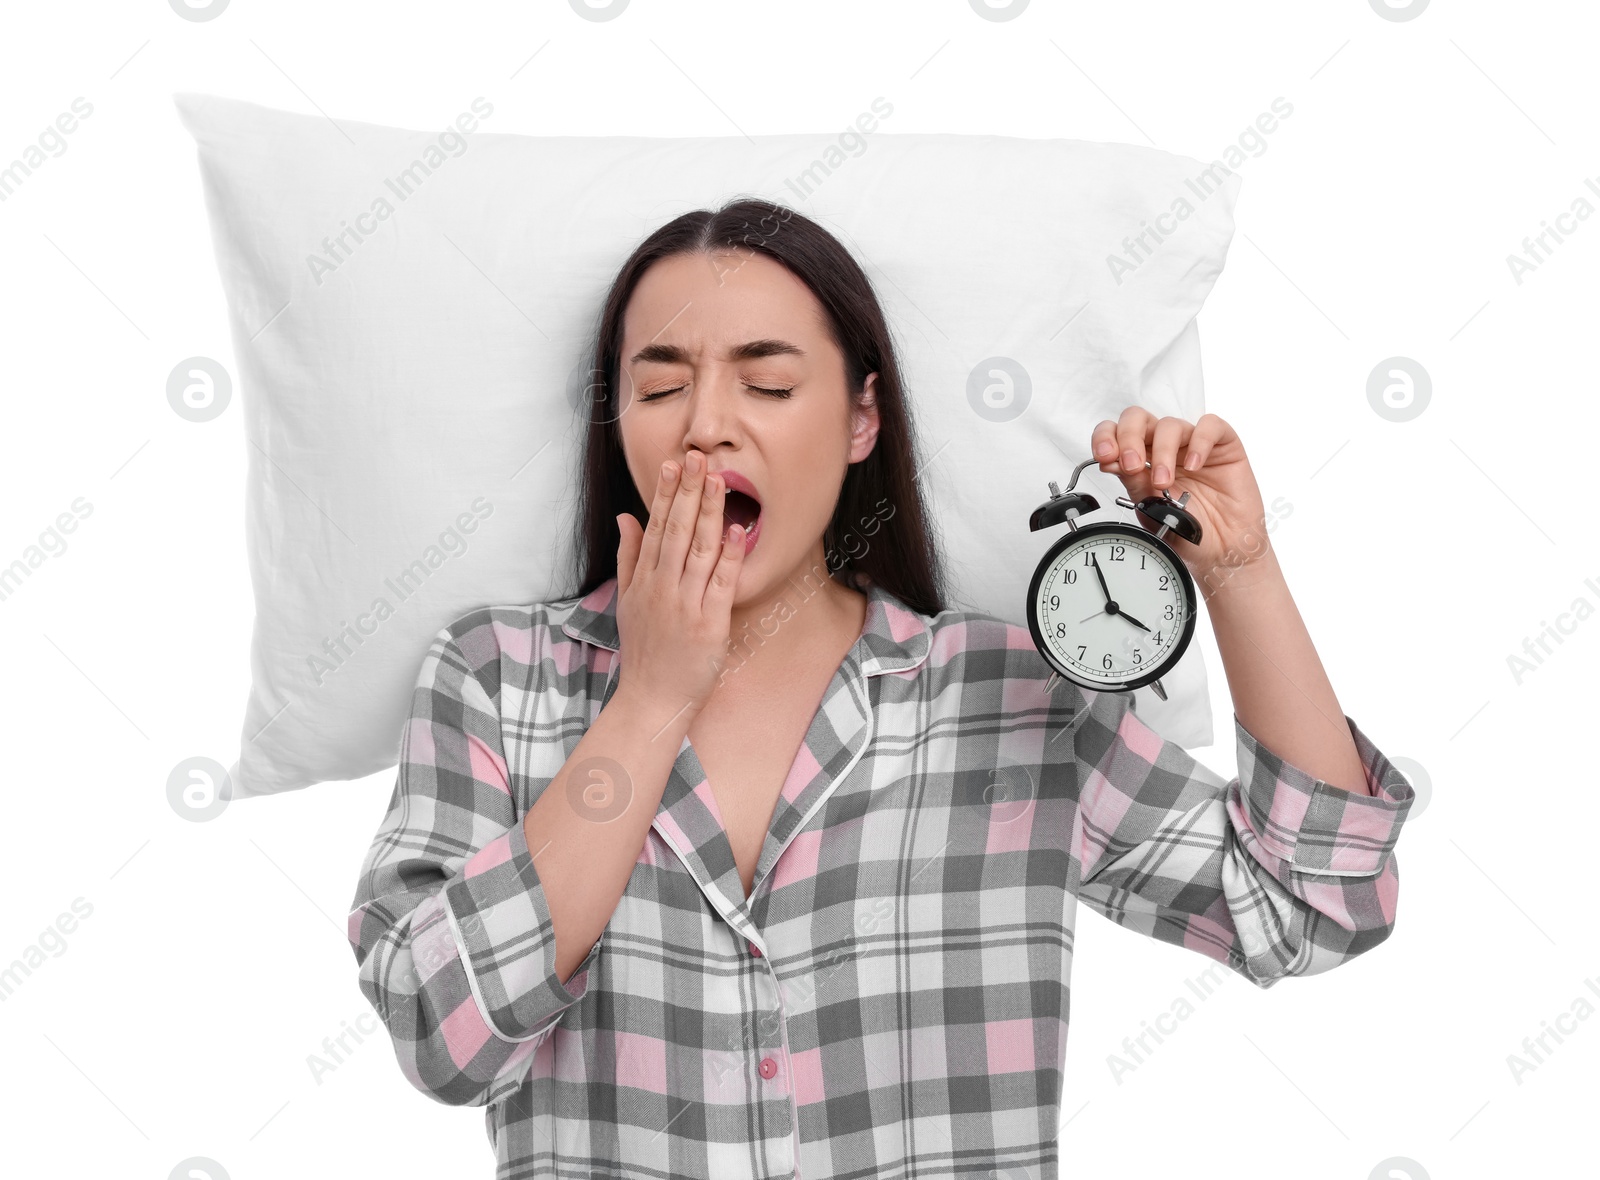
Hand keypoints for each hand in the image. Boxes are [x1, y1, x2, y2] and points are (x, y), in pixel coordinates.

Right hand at [613, 450, 746, 720]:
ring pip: (697, 550)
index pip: (655, 528)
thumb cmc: (644, 653)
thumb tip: (626, 517)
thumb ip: (628, 557)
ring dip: (708, 513)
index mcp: (643, 581)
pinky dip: (729, 557)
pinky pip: (721, 584)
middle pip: (675, 531)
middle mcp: (662, 588)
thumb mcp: (626, 602)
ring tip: (717, 480)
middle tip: (696, 458)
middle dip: (687, 492)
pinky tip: (738, 531)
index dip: (665, 495)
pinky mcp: (708, 625)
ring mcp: (685, 606)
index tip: (672, 465)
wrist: (651, 700)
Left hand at [1091, 407, 1272, 580]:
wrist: (1221, 549)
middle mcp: (1163, 447)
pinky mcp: (1223, 445)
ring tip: (1164, 481)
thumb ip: (1132, 482)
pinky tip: (1194, 466)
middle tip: (1132, 465)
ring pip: (1170, 424)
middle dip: (1129, 438)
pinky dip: (1199, 442)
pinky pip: (1210, 426)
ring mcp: (1192, 444)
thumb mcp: (1149, 509)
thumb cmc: (1186, 530)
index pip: (1115, 433)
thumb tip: (1111, 461)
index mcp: (1140, 459)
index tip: (1105, 456)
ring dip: (1162, 451)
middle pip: (1138, 418)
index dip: (1105, 437)